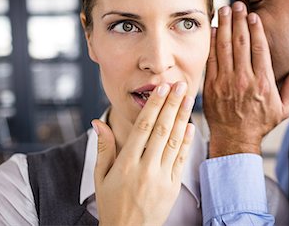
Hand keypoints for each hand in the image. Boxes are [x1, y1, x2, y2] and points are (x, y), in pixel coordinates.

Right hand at [92, 82, 194, 225]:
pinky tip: (190, 125)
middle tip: (179, 85)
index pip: (143, 128)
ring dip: (182, 117)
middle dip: (172, 105)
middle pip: (162, 130)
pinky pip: (181, 160)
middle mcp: (145, 169)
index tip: (161, 88)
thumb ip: (103, 148)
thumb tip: (97, 122)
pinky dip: (187, 142)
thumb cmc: (112, 203)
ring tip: (188, 98)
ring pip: (174, 142)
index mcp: (126, 164)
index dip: (154, 106)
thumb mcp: (100, 176)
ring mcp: (162, 178)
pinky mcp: (173, 187)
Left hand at [203, 1, 288, 156]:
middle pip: (240, 42)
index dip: (255, 29)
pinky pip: (211, 59)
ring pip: (224, 47)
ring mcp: (225, 81)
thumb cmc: (259, 124)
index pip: (259, 48)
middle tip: (237, 5)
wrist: (234, 139)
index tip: (253, 15)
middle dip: (238, 21)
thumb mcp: (282, 109)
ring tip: (223, 10)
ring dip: (223, 26)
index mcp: (263, 82)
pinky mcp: (211, 86)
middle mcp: (243, 79)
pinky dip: (211, 43)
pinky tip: (212, 30)